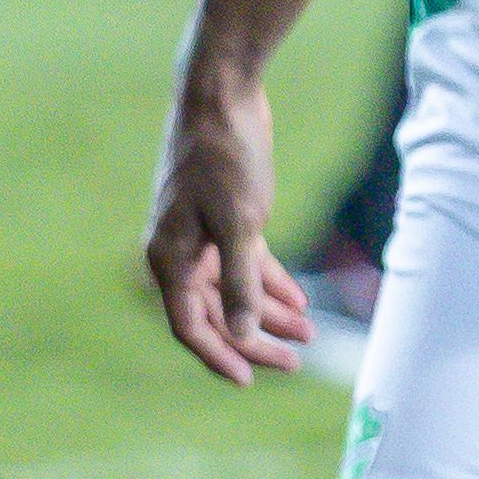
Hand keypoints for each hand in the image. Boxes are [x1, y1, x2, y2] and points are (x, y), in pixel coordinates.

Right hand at [143, 66, 308, 385]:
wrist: (221, 99)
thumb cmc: (225, 159)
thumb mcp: (241, 224)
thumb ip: (242, 281)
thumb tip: (244, 334)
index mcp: (169, 262)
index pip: (192, 326)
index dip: (222, 355)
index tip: (253, 378)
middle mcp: (180, 256)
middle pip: (217, 314)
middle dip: (256, 340)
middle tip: (297, 362)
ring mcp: (202, 239)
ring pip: (236, 291)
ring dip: (270, 314)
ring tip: (309, 336)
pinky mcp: (226, 220)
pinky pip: (247, 265)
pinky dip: (272, 283)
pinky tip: (299, 302)